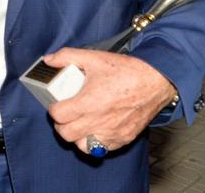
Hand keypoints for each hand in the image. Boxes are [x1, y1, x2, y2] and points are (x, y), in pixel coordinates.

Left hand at [45, 48, 176, 154]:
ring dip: (76, 137)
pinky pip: (103, 149)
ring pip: (83, 147)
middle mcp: (99, 121)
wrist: (156, 80)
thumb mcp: (93, 57)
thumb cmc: (126, 71)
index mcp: (88, 102)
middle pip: (66, 134)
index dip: (53, 109)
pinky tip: (95, 130)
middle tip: (64, 115)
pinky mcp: (124, 138)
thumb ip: (66, 56)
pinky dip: (95, 143)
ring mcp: (112, 132)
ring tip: (78, 125)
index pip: (58, 115)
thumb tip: (48, 60)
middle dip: (61, 125)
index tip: (56, 104)